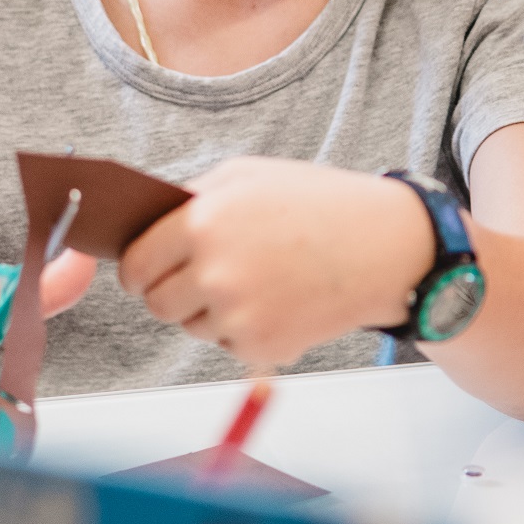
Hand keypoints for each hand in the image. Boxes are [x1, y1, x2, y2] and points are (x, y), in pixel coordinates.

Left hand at [120, 159, 431, 366]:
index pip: (136, 264)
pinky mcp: (264, 347)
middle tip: (200, 277)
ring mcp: (239, 316)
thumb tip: (146, 226)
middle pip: (157, 304)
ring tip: (255, 280)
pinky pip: (229, 345)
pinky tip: (279, 299)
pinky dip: (245, 330)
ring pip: (193, 327)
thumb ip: (193, 199)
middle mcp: (214, 273)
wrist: (387, 246)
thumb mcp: (248, 176)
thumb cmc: (318, 203)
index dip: (137, 270)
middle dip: (170, 292)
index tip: (145, 271)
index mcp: (202, 223)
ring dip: (210, 311)